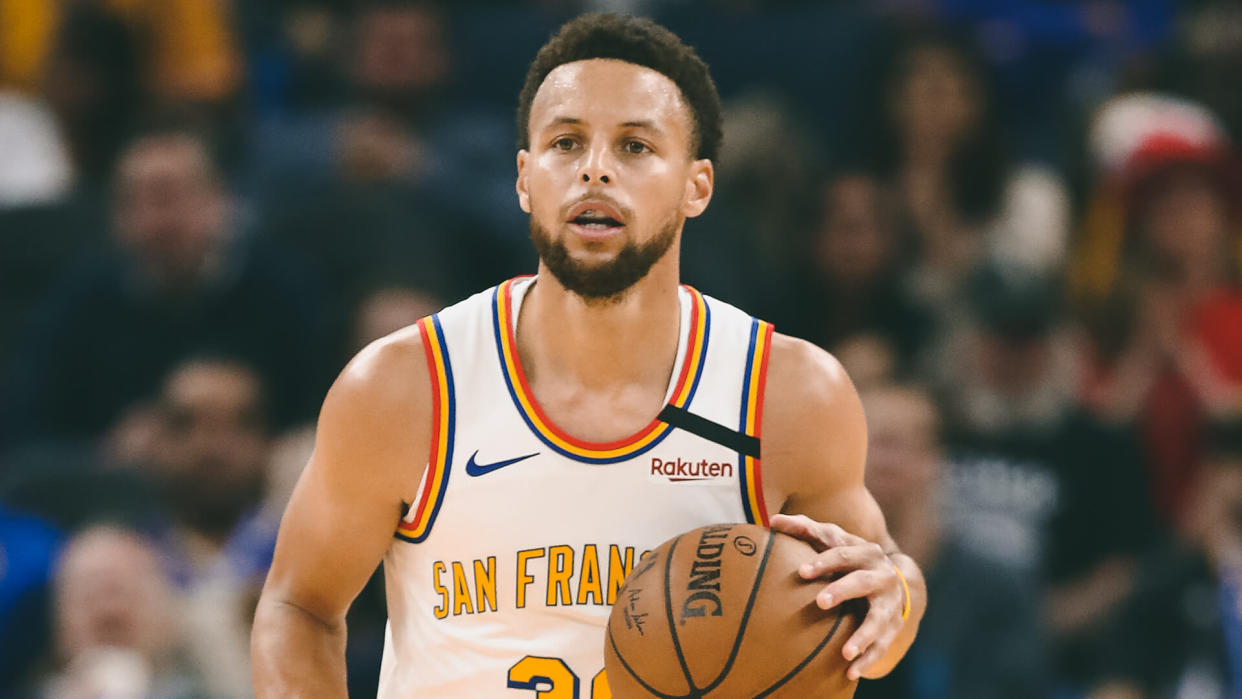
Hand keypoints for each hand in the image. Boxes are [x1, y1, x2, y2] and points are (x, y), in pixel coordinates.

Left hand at [769, 513, 905, 680]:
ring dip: (863, 635)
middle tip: (821, 602)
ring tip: (845, 652)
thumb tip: (773, 520)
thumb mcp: (833, 542)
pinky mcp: (893, 626)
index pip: (843, 553)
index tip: (802, 571)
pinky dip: (869, 659)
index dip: (823, 561)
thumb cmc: (849, 560)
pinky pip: (883, 645)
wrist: (893, 581)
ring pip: (878, 619)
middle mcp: (882, 574)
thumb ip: (805, 529)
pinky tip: (852, 672)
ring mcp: (890, 602)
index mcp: (865, 551)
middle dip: (842, 590)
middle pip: (862, 581)